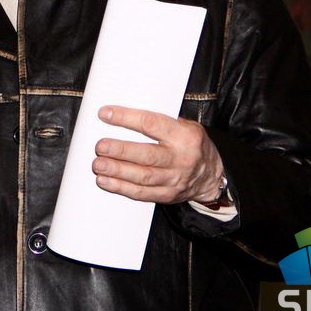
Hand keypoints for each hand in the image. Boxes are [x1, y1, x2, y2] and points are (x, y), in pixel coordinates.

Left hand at [91, 105, 223, 204]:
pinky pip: (141, 193)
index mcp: (184, 136)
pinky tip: (105, 181)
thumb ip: (160, 121)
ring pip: (142, 176)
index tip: (106, 114)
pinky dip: (121, 187)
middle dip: (120, 150)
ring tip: (98, 164)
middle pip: (146, 155)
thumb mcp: (186, 126)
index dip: (127, 118)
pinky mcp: (167, 195)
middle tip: (101, 146)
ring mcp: (174, 179)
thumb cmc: (192, 145)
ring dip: (117, 170)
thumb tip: (123, 115)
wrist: (211, 175)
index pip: (151, 124)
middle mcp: (180, 158)